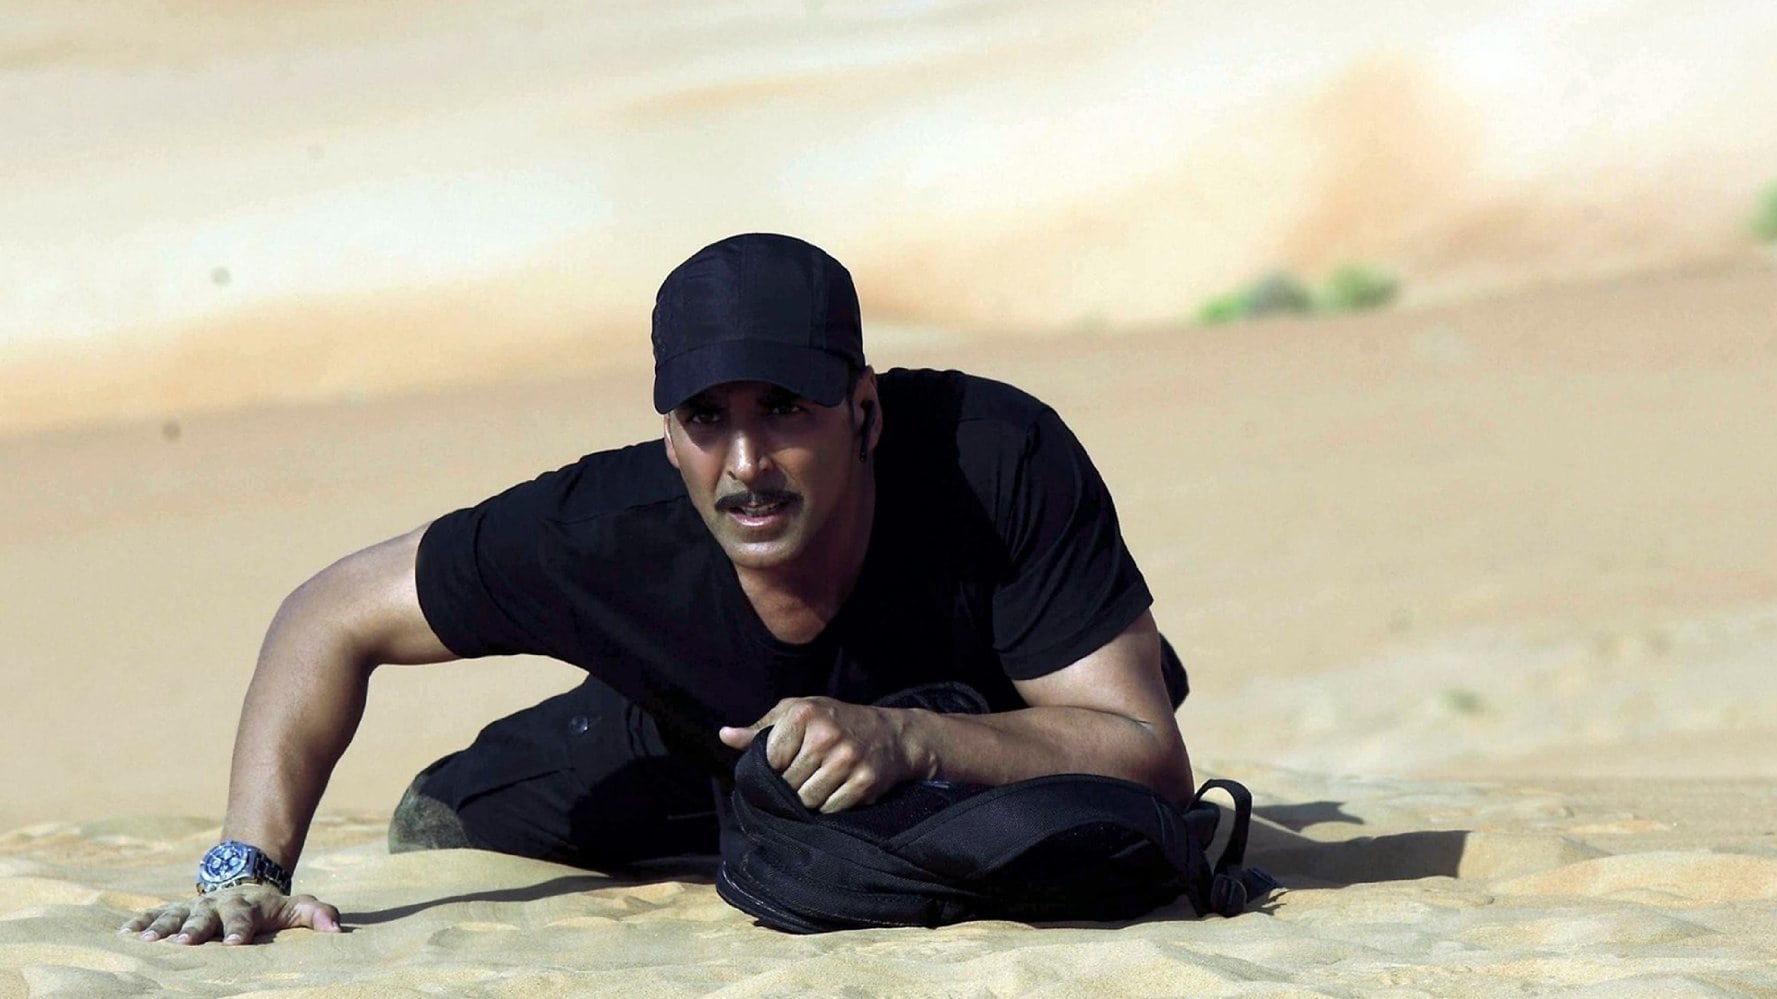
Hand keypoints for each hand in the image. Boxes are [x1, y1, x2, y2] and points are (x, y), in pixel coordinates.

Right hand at [120, 883, 340, 944]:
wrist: (246, 879)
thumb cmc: (271, 905)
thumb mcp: (296, 907)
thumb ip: (317, 915)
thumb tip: (337, 929)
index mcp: (247, 906)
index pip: (244, 918)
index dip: (240, 929)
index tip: (235, 943)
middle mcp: (218, 905)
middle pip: (205, 916)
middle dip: (195, 928)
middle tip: (184, 942)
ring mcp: (195, 906)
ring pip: (176, 914)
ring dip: (161, 927)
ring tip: (144, 941)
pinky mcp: (176, 909)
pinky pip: (156, 913)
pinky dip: (141, 921)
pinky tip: (125, 934)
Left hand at [719, 697, 930, 813]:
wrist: (890, 734)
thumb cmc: (835, 721)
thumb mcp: (798, 713)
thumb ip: (760, 728)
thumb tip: (725, 736)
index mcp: (803, 714)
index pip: (769, 759)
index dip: (774, 767)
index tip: (787, 762)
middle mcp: (824, 735)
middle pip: (787, 783)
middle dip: (792, 785)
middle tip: (807, 774)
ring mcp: (846, 760)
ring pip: (806, 800)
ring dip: (809, 798)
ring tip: (820, 781)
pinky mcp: (863, 782)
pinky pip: (830, 809)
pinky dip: (830, 806)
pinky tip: (838, 789)